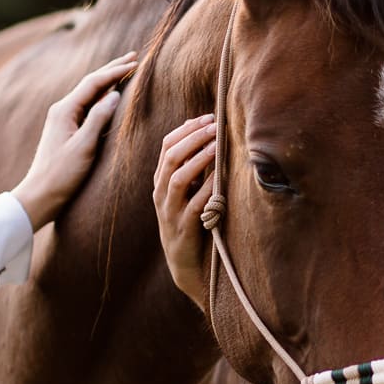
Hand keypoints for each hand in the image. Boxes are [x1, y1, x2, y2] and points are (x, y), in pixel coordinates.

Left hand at [13, 52, 138, 228]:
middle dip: (112, 70)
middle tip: (134, 58)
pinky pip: (87, 106)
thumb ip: (98, 118)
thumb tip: (114, 94)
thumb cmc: (61, 174)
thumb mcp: (83, 146)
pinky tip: (111, 97)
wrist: (40, 194)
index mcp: (65, 110)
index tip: (136, 64)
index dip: (116, 72)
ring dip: (108, 81)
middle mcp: (62, 109)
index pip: (94, 83)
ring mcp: (63, 119)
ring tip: (125, 71)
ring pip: (89, 93)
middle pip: (91, 83)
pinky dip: (102, 97)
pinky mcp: (66, 129)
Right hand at [152, 113, 215, 308]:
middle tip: (216, 125)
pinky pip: (194, 204)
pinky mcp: (183, 229)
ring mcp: (169, 212)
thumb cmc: (193, 223)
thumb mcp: (191, 193)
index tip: (209, 117)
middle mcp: (161, 194)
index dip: (187, 129)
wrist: (187, 266)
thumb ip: (196, 169)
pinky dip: (208, 188)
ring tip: (218, 144)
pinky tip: (222, 176)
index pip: (167, 146)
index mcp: (161, 182)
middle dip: (194, 137)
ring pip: (178, 177)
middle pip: (171, 156)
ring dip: (200, 158)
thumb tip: (215, 137)